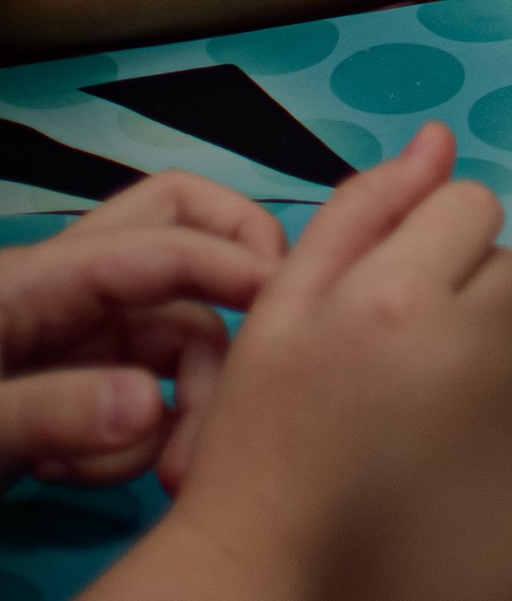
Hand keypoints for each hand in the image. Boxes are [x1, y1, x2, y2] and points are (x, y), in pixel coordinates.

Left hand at [0, 173, 283, 491]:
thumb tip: (146, 409)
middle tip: (249, 359)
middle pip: (180, 230)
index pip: (160, 238)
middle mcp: (67, 292)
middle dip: (229, 277)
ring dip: (186, 392)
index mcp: (39, 280)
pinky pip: (141, 386)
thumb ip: (48, 412)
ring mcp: (74, 337)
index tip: (280, 303)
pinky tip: (88, 474)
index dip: (228, 258)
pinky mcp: (73, 386)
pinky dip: (138, 433)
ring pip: (173, 325)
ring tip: (160, 472)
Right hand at [132, 128, 511, 599]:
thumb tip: (436, 139)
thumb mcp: (284, 300)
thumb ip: (362, 206)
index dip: (430, 230)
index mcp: (394, 298)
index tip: (391, 277)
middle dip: (464, 280)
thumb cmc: (263, 425)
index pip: (469, 201)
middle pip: (507, 257)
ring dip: (488, 330)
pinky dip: (506, 382)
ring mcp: (493, 404)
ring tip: (418, 377)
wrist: (262, 544)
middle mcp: (458, 347)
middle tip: (398, 336)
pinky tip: (448, 413)